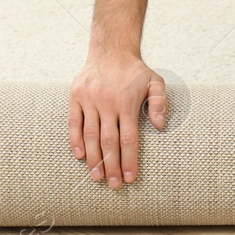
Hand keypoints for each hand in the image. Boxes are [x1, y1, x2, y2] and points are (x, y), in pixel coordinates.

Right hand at [68, 47, 168, 188]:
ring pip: (89, 135)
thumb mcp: (155, 81)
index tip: (130, 178)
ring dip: (93, 159)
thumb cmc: (135, 71)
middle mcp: (107, 103)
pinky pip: (73, 123)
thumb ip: (160, 102)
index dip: (129, 160)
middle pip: (108, 141)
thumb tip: (161, 126)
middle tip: (113, 185)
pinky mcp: (75, 97)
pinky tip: (80, 157)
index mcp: (126, 102)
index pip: (128, 138)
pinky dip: (75, 141)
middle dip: (111, 166)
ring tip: (97, 177)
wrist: (110, 49)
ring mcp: (89, 100)